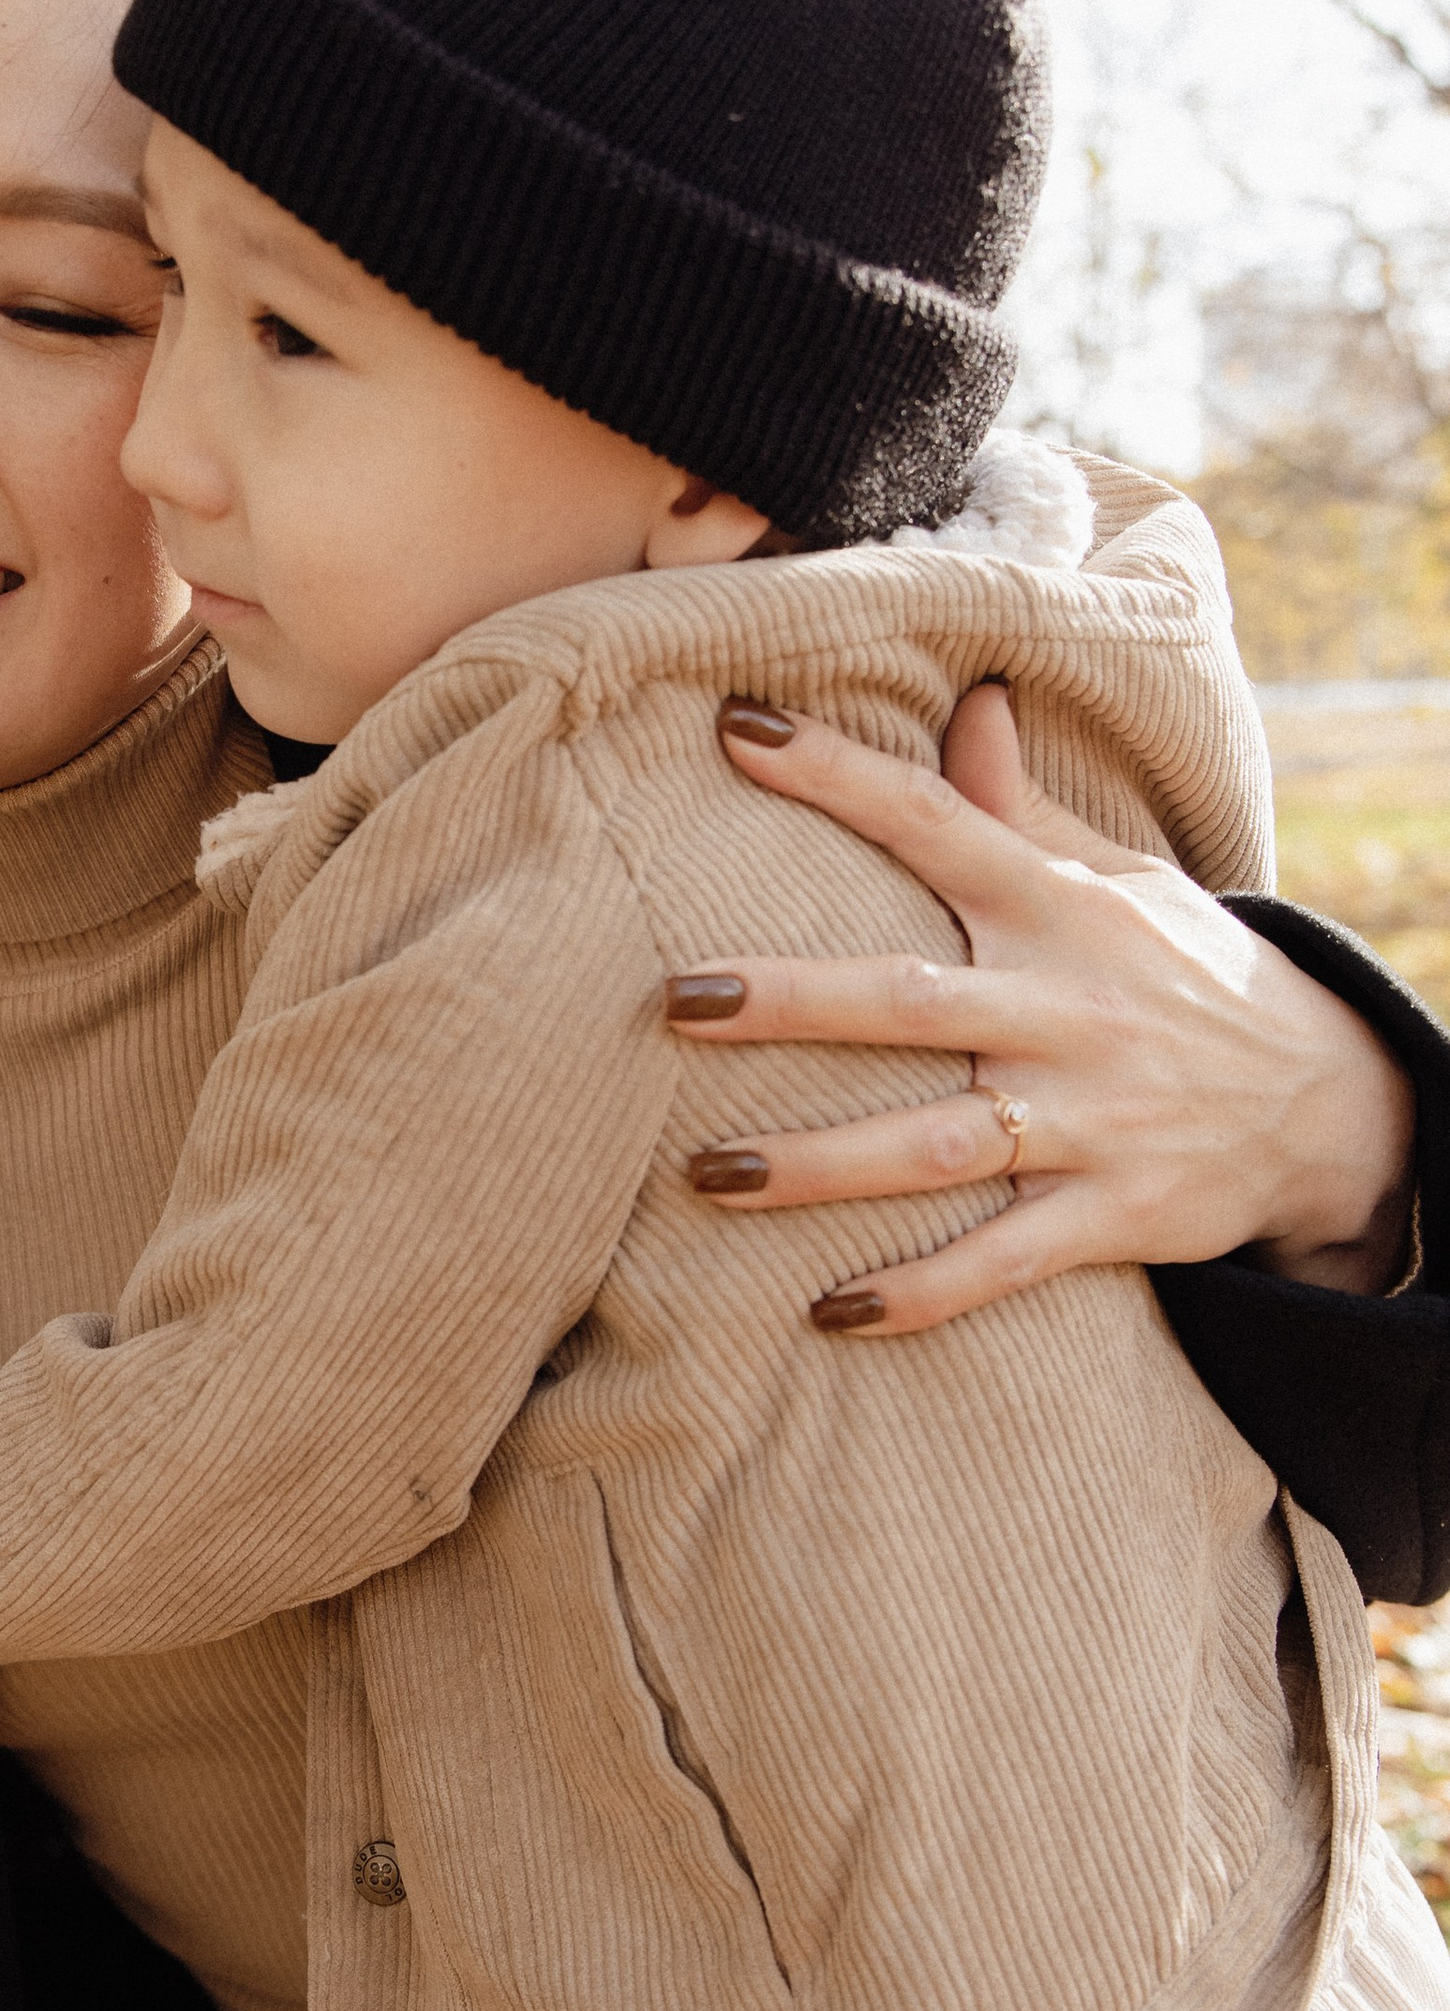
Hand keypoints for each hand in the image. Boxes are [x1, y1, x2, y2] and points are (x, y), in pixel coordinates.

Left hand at [668, 685, 1417, 1334]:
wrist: (1333, 1105)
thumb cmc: (1188, 975)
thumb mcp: (1123, 878)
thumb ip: (1023, 805)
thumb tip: (967, 698)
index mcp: (1059, 911)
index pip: (937, 823)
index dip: (838, 776)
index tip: (737, 728)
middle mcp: (1067, 1010)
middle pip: (911, 1002)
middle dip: (791, 1002)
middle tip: (677, 999)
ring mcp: (1090, 1119)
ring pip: (939, 1146)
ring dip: (822, 1165)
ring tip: (707, 1173)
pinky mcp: (1114, 1214)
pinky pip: (1004, 1260)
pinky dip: (922, 1292)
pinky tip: (829, 1312)